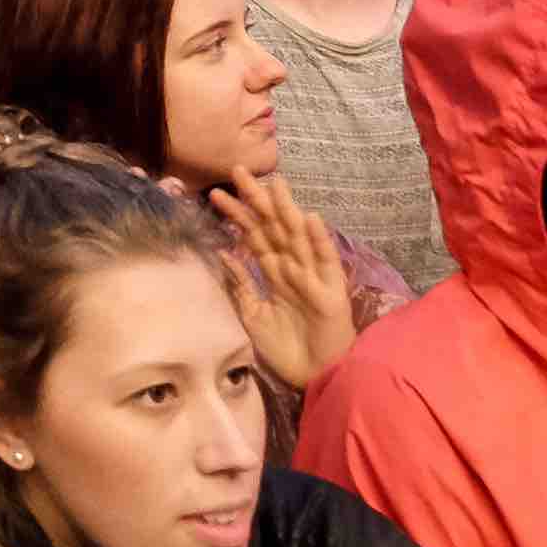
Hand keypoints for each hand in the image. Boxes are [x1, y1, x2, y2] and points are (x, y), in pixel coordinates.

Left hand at [210, 170, 359, 390]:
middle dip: (256, 200)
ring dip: (286, 210)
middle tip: (237, 171)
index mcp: (274, 271)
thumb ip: (241, 284)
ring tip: (274, 184)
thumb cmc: (285, 347)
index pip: (253, 235)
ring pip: (297, 236)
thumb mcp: (252, 314)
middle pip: (272, 227)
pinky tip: (311, 219)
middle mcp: (293, 266)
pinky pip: (324, 262)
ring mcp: (313, 275)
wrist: (313, 375)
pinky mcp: (330, 291)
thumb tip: (224, 252)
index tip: (216, 193)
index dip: (237, 214)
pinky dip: (319, 241)